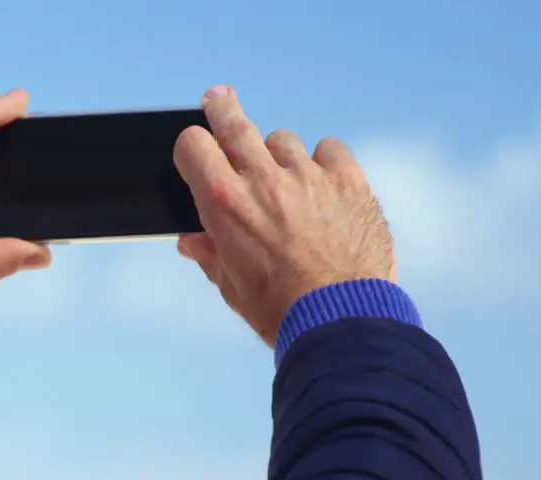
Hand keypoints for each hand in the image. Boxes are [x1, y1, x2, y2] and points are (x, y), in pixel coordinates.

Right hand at [172, 86, 395, 345]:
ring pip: (282, 140)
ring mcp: (308, 175)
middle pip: (234, 123)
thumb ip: (210, 254)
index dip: (191, 147)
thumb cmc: (280, 310)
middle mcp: (263, 179)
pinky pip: (329, 150)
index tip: (197, 148)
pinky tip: (322, 184)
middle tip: (218, 97)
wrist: (342, 320)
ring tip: (285, 184)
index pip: (193, 145)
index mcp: (224, 203)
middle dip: (221, 107)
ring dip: (276, 156)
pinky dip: (322, 162)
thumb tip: (191, 241)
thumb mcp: (231, 286)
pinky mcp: (349, 180)